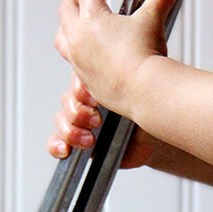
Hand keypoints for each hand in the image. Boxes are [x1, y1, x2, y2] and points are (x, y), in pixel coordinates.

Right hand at [46, 72, 164, 167]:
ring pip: (61, 120)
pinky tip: (65, 149)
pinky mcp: (78, 143)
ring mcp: (81, 122)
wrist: (155, 138)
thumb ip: (120, 74)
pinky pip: (57, 142)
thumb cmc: (148, 110)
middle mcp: (88, 101)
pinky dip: (57, 145)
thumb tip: (105, 62)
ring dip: (71, 131)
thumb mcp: (137, 89)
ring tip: (90, 139)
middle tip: (97, 120)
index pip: (76, 80)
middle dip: (79, 112)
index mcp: (99, 83)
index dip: (80, 89)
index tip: (95, 100)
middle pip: (67, 101)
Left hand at [54, 0, 179, 117]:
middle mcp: (78, 39)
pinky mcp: (85, 80)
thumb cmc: (144, 58)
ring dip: (67, 26)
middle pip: (66, 8)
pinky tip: (88, 53)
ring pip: (61, 37)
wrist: (143, 91)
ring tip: (77, 23)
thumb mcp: (152, 20)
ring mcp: (78, 61)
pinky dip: (77, 53)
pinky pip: (73, 62)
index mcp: (91, 18)